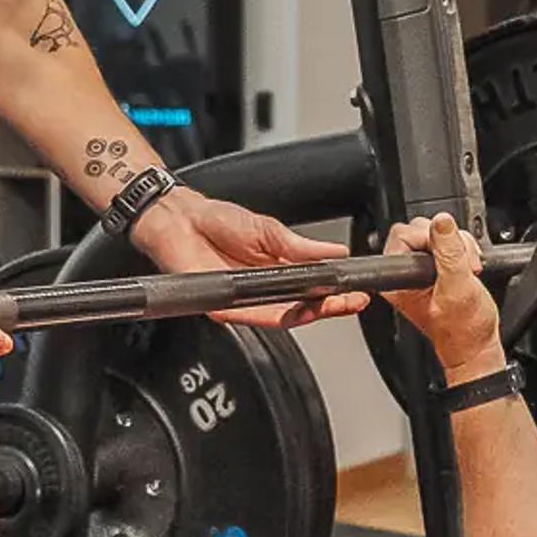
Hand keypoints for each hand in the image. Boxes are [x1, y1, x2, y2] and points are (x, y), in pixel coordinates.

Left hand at [130, 189, 369, 327]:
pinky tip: (295, 308)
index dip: (336, 293)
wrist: (179, 219)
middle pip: (303, 308)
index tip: (356, 291)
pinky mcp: (225, 308)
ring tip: (330, 305)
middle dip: (331, 307)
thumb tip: (335, 251)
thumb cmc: (216, 221)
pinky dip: (277, 314)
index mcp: (278, 271)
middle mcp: (264, 290)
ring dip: (310, 314)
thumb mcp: (267, 228)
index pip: (313, 289)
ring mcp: (245, 301)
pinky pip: (254, 317)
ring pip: (284, 317)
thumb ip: (299, 245)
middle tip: (352, 302)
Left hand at [376, 215, 504, 377]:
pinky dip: (464, 250)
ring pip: (438, 234)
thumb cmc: (463, 330)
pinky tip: (469, 268)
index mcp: (397, 280)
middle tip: (463, 264)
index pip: (404, 235)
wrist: (477, 344)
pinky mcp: (437, 267)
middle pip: (422, 229)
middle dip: (449, 242)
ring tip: (469, 270)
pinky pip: (448, 242)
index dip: (429, 238)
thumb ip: (450, 253)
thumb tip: (442, 221)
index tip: (449, 254)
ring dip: (460, 246)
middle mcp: (404, 273)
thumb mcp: (458, 287)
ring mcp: (420, 269)